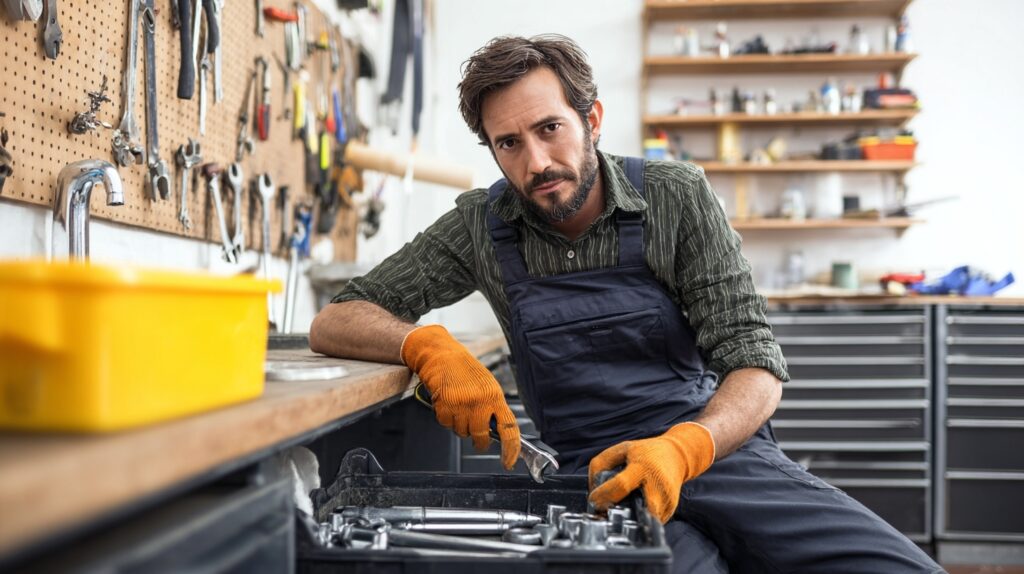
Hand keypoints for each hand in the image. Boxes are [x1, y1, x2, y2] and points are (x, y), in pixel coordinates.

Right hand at [402, 324, 519, 469]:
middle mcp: (479, 402)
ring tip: (458, 406)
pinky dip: (446, 418)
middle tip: (476, 435)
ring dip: (460, 425)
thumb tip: (498, 432)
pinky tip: (447, 403)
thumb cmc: (465, 369)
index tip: (509, 461)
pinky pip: (446, 424)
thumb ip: (493, 407)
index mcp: (495, 396)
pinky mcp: (444, 406)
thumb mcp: (487, 385)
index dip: (511, 449)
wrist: (441, 355)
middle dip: (479, 440)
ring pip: (462, 432)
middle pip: (482, 436)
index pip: (509, 428)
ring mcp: (461, 405)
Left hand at [588, 422, 715, 522]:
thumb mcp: (620, 450)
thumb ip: (600, 466)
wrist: (676, 456)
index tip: (593, 500)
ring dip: (630, 521)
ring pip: (645, 521)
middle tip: (607, 514)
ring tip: (618, 514)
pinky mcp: (670, 510)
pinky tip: (632, 512)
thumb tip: (592, 493)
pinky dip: (640, 520)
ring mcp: (667, 500)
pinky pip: (651, 522)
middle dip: (621, 516)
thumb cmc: (644, 453)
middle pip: (641, 510)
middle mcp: (657, 485)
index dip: (604, 495)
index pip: (621, 485)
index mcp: (643, 467)